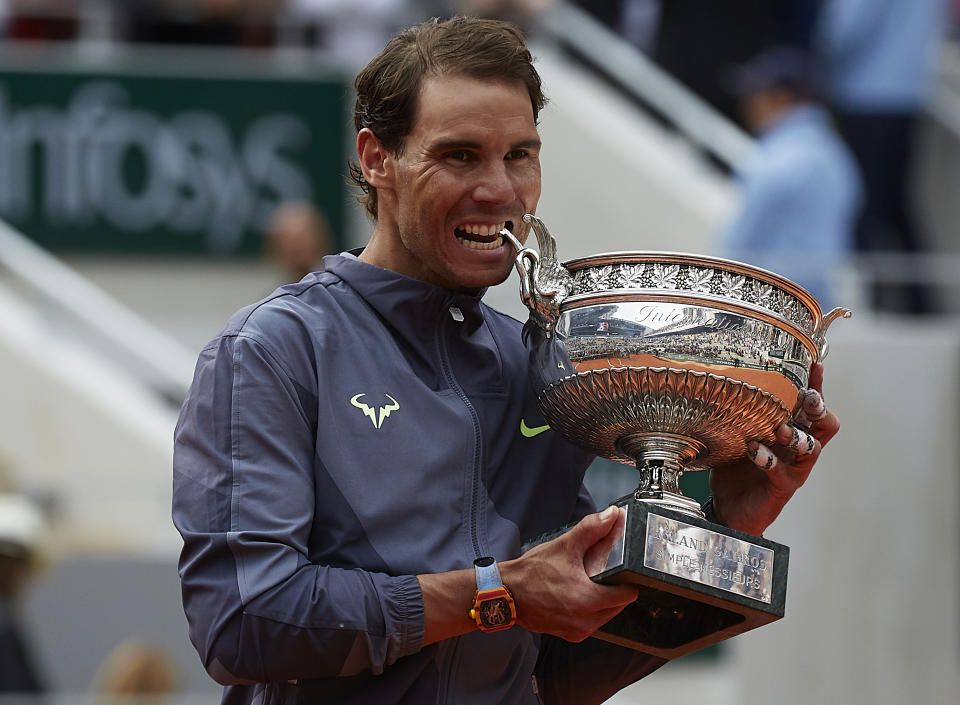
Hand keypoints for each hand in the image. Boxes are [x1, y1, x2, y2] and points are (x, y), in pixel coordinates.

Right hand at [501, 507, 638, 641]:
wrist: (506, 593)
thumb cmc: (532, 572)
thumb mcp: (564, 546)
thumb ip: (591, 529)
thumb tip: (612, 515)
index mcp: (587, 599)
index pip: (627, 595)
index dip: (627, 579)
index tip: (622, 570)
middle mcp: (585, 621)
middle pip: (619, 605)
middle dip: (614, 590)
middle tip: (604, 574)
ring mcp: (578, 631)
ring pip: (606, 616)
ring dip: (603, 601)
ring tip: (591, 584)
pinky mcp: (571, 635)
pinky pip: (592, 623)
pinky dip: (590, 611)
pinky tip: (580, 596)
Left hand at [709, 362, 839, 535]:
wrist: (729, 509)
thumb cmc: (736, 471)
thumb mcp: (735, 437)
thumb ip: (736, 416)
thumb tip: (718, 383)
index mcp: (789, 434)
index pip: (810, 408)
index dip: (816, 386)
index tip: (815, 365)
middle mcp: (796, 451)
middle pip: (824, 426)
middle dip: (819, 409)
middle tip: (806, 398)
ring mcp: (792, 470)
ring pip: (812, 449)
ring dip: (798, 436)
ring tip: (782, 428)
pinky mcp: (781, 489)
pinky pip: (782, 473)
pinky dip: (770, 460)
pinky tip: (755, 451)